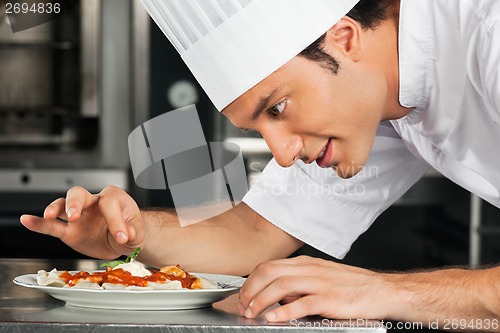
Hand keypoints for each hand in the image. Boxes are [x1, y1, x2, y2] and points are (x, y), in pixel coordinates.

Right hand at [20, 186, 146, 259]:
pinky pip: (52, 226)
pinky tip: (27, 220)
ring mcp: (79, 216)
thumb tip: (127, 233)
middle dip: (75, 203)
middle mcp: (93, 202)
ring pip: (63, 205)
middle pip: (79, 194)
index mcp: (113, 197)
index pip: (109, 203)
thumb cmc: (132, 229)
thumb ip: (134, 231)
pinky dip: (39, 223)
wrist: (126, 240)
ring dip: (55, 209)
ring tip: (49, 215)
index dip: (115, 220)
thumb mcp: (139, 231)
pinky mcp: (70, 231)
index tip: (122, 237)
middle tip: (75, 216)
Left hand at [238, 255, 385, 321]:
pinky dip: (284, 310)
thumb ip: (298, 282)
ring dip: (262, 300)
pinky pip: (302, 303)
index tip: (243, 296)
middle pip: (270, 272)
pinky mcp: (329, 299)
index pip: (269, 266)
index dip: (251, 281)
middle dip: (251, 289)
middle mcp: (310, 269)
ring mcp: (319, 283)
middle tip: (243, 306)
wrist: (380, 291)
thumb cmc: (350, 285)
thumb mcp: (320, 277)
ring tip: (253, 313)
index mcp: (305, 264)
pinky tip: (273, 317)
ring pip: (281, 286)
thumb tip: (277, 294)